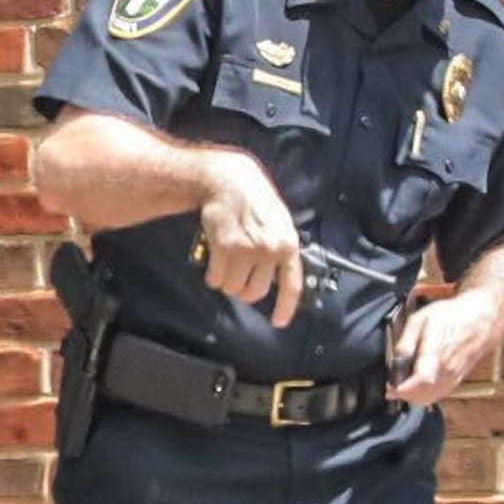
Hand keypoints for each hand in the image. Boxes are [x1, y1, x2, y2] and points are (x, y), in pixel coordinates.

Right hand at [195, 151, 302, 326]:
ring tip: (226, 265)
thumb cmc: (256, 202)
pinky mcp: (224, 248)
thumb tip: (274, 280)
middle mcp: (270, 250)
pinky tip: (214, 261)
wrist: (231, 181)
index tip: (279, 322)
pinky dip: (213, 276)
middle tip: (238, 279)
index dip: (285, 307)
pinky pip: (216, 279)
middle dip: (243, 290)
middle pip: (254, 292)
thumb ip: (280, 251)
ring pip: (232, 288)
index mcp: (288, 244)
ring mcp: (246, 249)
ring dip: (226, 282)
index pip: (291, 285)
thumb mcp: (280, 224)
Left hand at [388, 290, 503, 405]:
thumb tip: (393, 364)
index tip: (389, 390)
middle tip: (393, 386)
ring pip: (429, 399)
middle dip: (403, 395)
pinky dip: (425, 395)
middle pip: (422, 397)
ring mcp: (454, 377)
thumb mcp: (419, 320)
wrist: (482, 319)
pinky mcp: (457, 380)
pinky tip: (418, 384)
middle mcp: (447, 370)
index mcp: (436, 353)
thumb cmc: (450, 316)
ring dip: (413, 397)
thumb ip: (405, 344)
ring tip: (404, 384)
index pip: (421, 381)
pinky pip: (438, 395)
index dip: (403, 390)